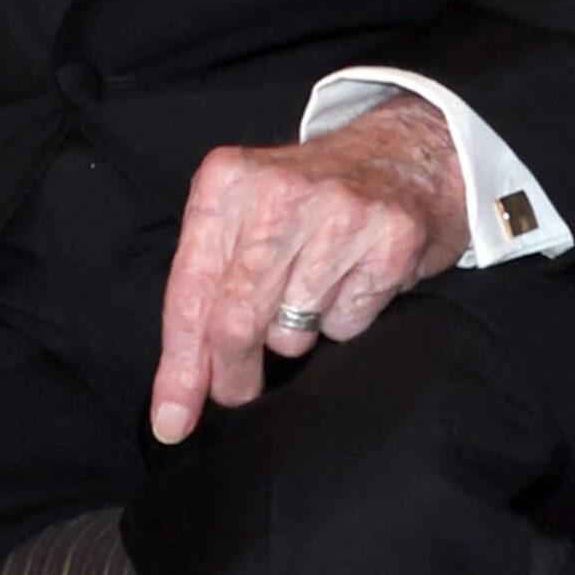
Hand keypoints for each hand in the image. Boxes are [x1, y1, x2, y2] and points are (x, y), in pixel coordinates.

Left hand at [150, 93, 469, 443]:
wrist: (402, 154)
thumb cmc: (306, 198)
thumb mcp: (241, 214)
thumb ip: (206, 286)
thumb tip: (181, 388)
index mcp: (226, 181)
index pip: (190, 291)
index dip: (180, 365)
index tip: (172, 421)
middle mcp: (279, 192)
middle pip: (235, 321)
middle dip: (231, 376)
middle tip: (237, 391)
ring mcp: (339, 214)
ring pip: (292, 333)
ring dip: (293, 334)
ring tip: (309, 288)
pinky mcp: (389, 240)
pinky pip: (345, 326)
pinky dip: (341, 320)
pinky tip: (349, 279)